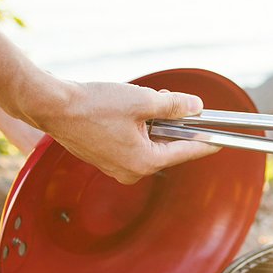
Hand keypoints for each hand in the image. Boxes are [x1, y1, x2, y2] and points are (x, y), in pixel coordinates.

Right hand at [33, 81, 218, 183]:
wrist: (51, 106)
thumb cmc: (94, 105)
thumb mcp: (143, 101)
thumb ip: (174, 106)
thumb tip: (196, 107)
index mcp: (144, 162)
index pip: (185, 152)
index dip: (205, 143)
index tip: (222, 141)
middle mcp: (132, 171)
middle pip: (167, 147)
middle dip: (173, 125)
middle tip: (176, 102)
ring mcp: (116, 167)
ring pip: (149, 143)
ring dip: (154, 123)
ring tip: (149, 100)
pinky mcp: (104, 158)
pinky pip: (132, 144)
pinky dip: (138, 127)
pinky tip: (133, 109)